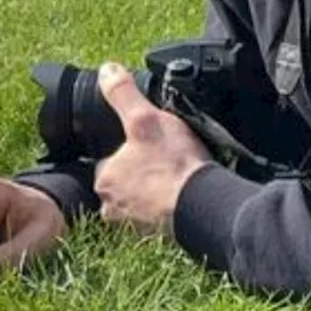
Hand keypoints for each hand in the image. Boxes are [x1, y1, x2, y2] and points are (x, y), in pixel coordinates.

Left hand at [93, 61, 211, 240]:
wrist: (206, 209)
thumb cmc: (173, 166)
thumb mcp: (145, 119)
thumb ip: (123, 94)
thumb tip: (106, 70)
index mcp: (104, 181)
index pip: (108, 161)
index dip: (127, 150)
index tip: (146, 144)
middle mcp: (112, 210)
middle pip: (123, 183)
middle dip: (140, 174)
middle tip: (164, 161)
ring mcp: (135, 229)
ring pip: (140, 202)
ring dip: (154, 192)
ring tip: (175, 177)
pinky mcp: (158, 240)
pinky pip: (157, 219)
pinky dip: (168, 208)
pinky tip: (183, 195)